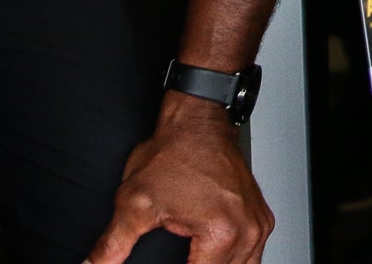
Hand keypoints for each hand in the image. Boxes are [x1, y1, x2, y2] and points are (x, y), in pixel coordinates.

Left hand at [87, 104, 272, 263]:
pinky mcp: (260, 217)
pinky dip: (232, 262)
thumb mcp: (134, 203)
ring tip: (191, 261)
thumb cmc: (175, 151)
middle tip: (173, 260)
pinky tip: (212, 260)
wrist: (197, 121)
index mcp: (221, 232)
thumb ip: (111, 245)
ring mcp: (258, 223)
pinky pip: (252, 254)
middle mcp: (247, 230)